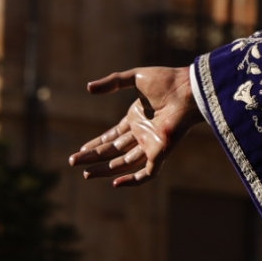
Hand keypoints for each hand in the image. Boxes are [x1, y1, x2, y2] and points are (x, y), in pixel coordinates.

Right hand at [69, 66, 199, 187]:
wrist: (188, 89)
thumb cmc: (166, 81)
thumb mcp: (135, 77)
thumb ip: (113, 82)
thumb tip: (88, 88)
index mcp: (136, 118)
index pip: (112, 136)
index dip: (96, 144)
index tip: (80, 150)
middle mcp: (142, 133)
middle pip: (113, 151)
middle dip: (93, 157)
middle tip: (73, 162)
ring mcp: (151, 144)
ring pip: (124, 164)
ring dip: (105, 170)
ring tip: (86, 173)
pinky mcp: (160, 152)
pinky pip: (146, 173)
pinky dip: (132, 180)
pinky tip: (115, 183)